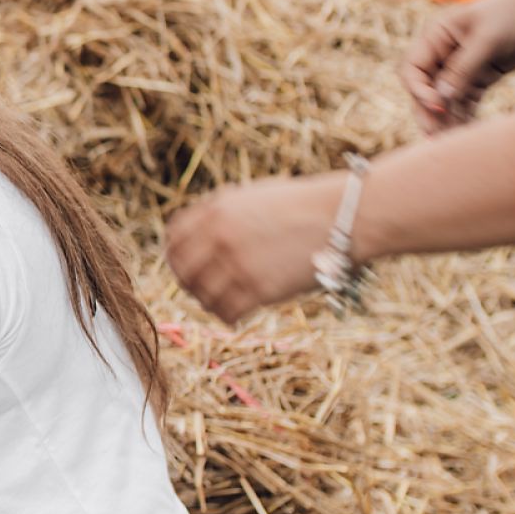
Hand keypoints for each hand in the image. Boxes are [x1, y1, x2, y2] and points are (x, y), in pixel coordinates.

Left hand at [166, 170, 354, 322]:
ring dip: (207, 303)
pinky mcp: (258, 289)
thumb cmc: (300, 206)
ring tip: (219, 305)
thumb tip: (197, 231)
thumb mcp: (252, 196)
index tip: (184, 265)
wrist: (341, 217)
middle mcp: (219, 236)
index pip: (173, 239)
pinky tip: (234, 317)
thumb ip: (221, 211)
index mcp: (215, 211)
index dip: (175, 255)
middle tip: (198, 290)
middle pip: (182, 270)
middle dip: (187, 282)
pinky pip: (226, 311)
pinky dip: (226, 317)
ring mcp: (237, 264)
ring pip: (202, 295)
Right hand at [400, 0, 514, 132]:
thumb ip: (462, 69)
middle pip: (425, 88)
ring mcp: (461, 66)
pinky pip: (465, 100)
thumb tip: (439, 100)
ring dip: (446, 119)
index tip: (438, 107)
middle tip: (436, 136)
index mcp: (436, 35)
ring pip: (445, 98)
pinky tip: (467, 132)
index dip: (419, 91)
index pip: (413, 69)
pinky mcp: (480, 76)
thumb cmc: (513, 14)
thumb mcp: (487, 40)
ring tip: (451, 141)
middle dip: (429, 111)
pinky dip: (465, 116)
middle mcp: (443, 52)